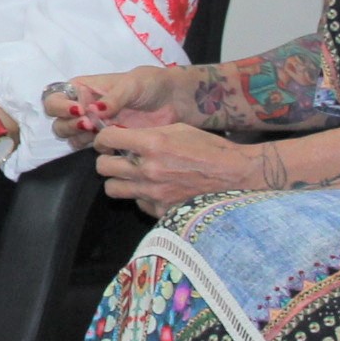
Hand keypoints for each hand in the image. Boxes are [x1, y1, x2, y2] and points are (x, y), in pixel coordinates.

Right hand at [44, 66, 187, 144]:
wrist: (175, 102)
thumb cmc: (151, 85)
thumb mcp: (132, 84)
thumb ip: (113, 98)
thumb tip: (93, 111)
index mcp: (83, 87)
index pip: (55, 97)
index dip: (60, 106)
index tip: (79, 110)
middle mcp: (83, 106)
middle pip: (57, 119)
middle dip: (68, 124)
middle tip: (89, 125)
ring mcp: (93, 125)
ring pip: (69, 135)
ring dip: (77, 137)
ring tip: (98, 134)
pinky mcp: (106, 141)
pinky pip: (88, 148)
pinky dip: (93, 148)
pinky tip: (108, 144)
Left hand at [92, 121, 260, 212]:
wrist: (236, 175)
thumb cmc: (209, 149)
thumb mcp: (177, 129)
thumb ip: (147, 134)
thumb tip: (122, 137)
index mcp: (152, 144)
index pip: (107, 140)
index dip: (103, 139)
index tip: (107, 141)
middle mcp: (149, 170)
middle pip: (103, 167)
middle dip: (107, 160)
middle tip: (117, 158)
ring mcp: (155, 193)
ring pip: (113, 189)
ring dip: (118, 180)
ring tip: (131, 175)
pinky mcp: (163, 211)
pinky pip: (137, 203)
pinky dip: (141, 196)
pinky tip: (154, 188)